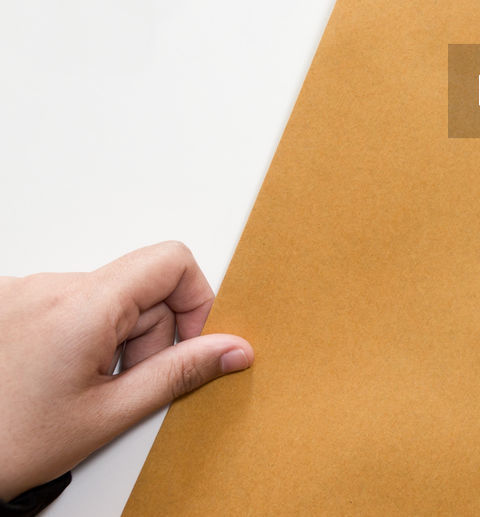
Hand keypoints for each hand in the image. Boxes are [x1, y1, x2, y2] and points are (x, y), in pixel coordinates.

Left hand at [0, 242, 252, 499]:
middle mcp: (51, 285)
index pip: (171, 261)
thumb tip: (233, 349)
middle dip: (151, 335)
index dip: (195, 299)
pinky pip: (75, 304)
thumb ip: (180, 373)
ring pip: (109, 298)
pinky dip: (84, 336)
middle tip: (128, 384)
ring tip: (86, 386)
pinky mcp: (10, 302)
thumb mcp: (110, 415)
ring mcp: (25, 291)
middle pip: (142, 286)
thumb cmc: (10, 442)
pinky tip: (63, 376)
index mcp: (82, 306)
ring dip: (115, 339)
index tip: (189, 343)